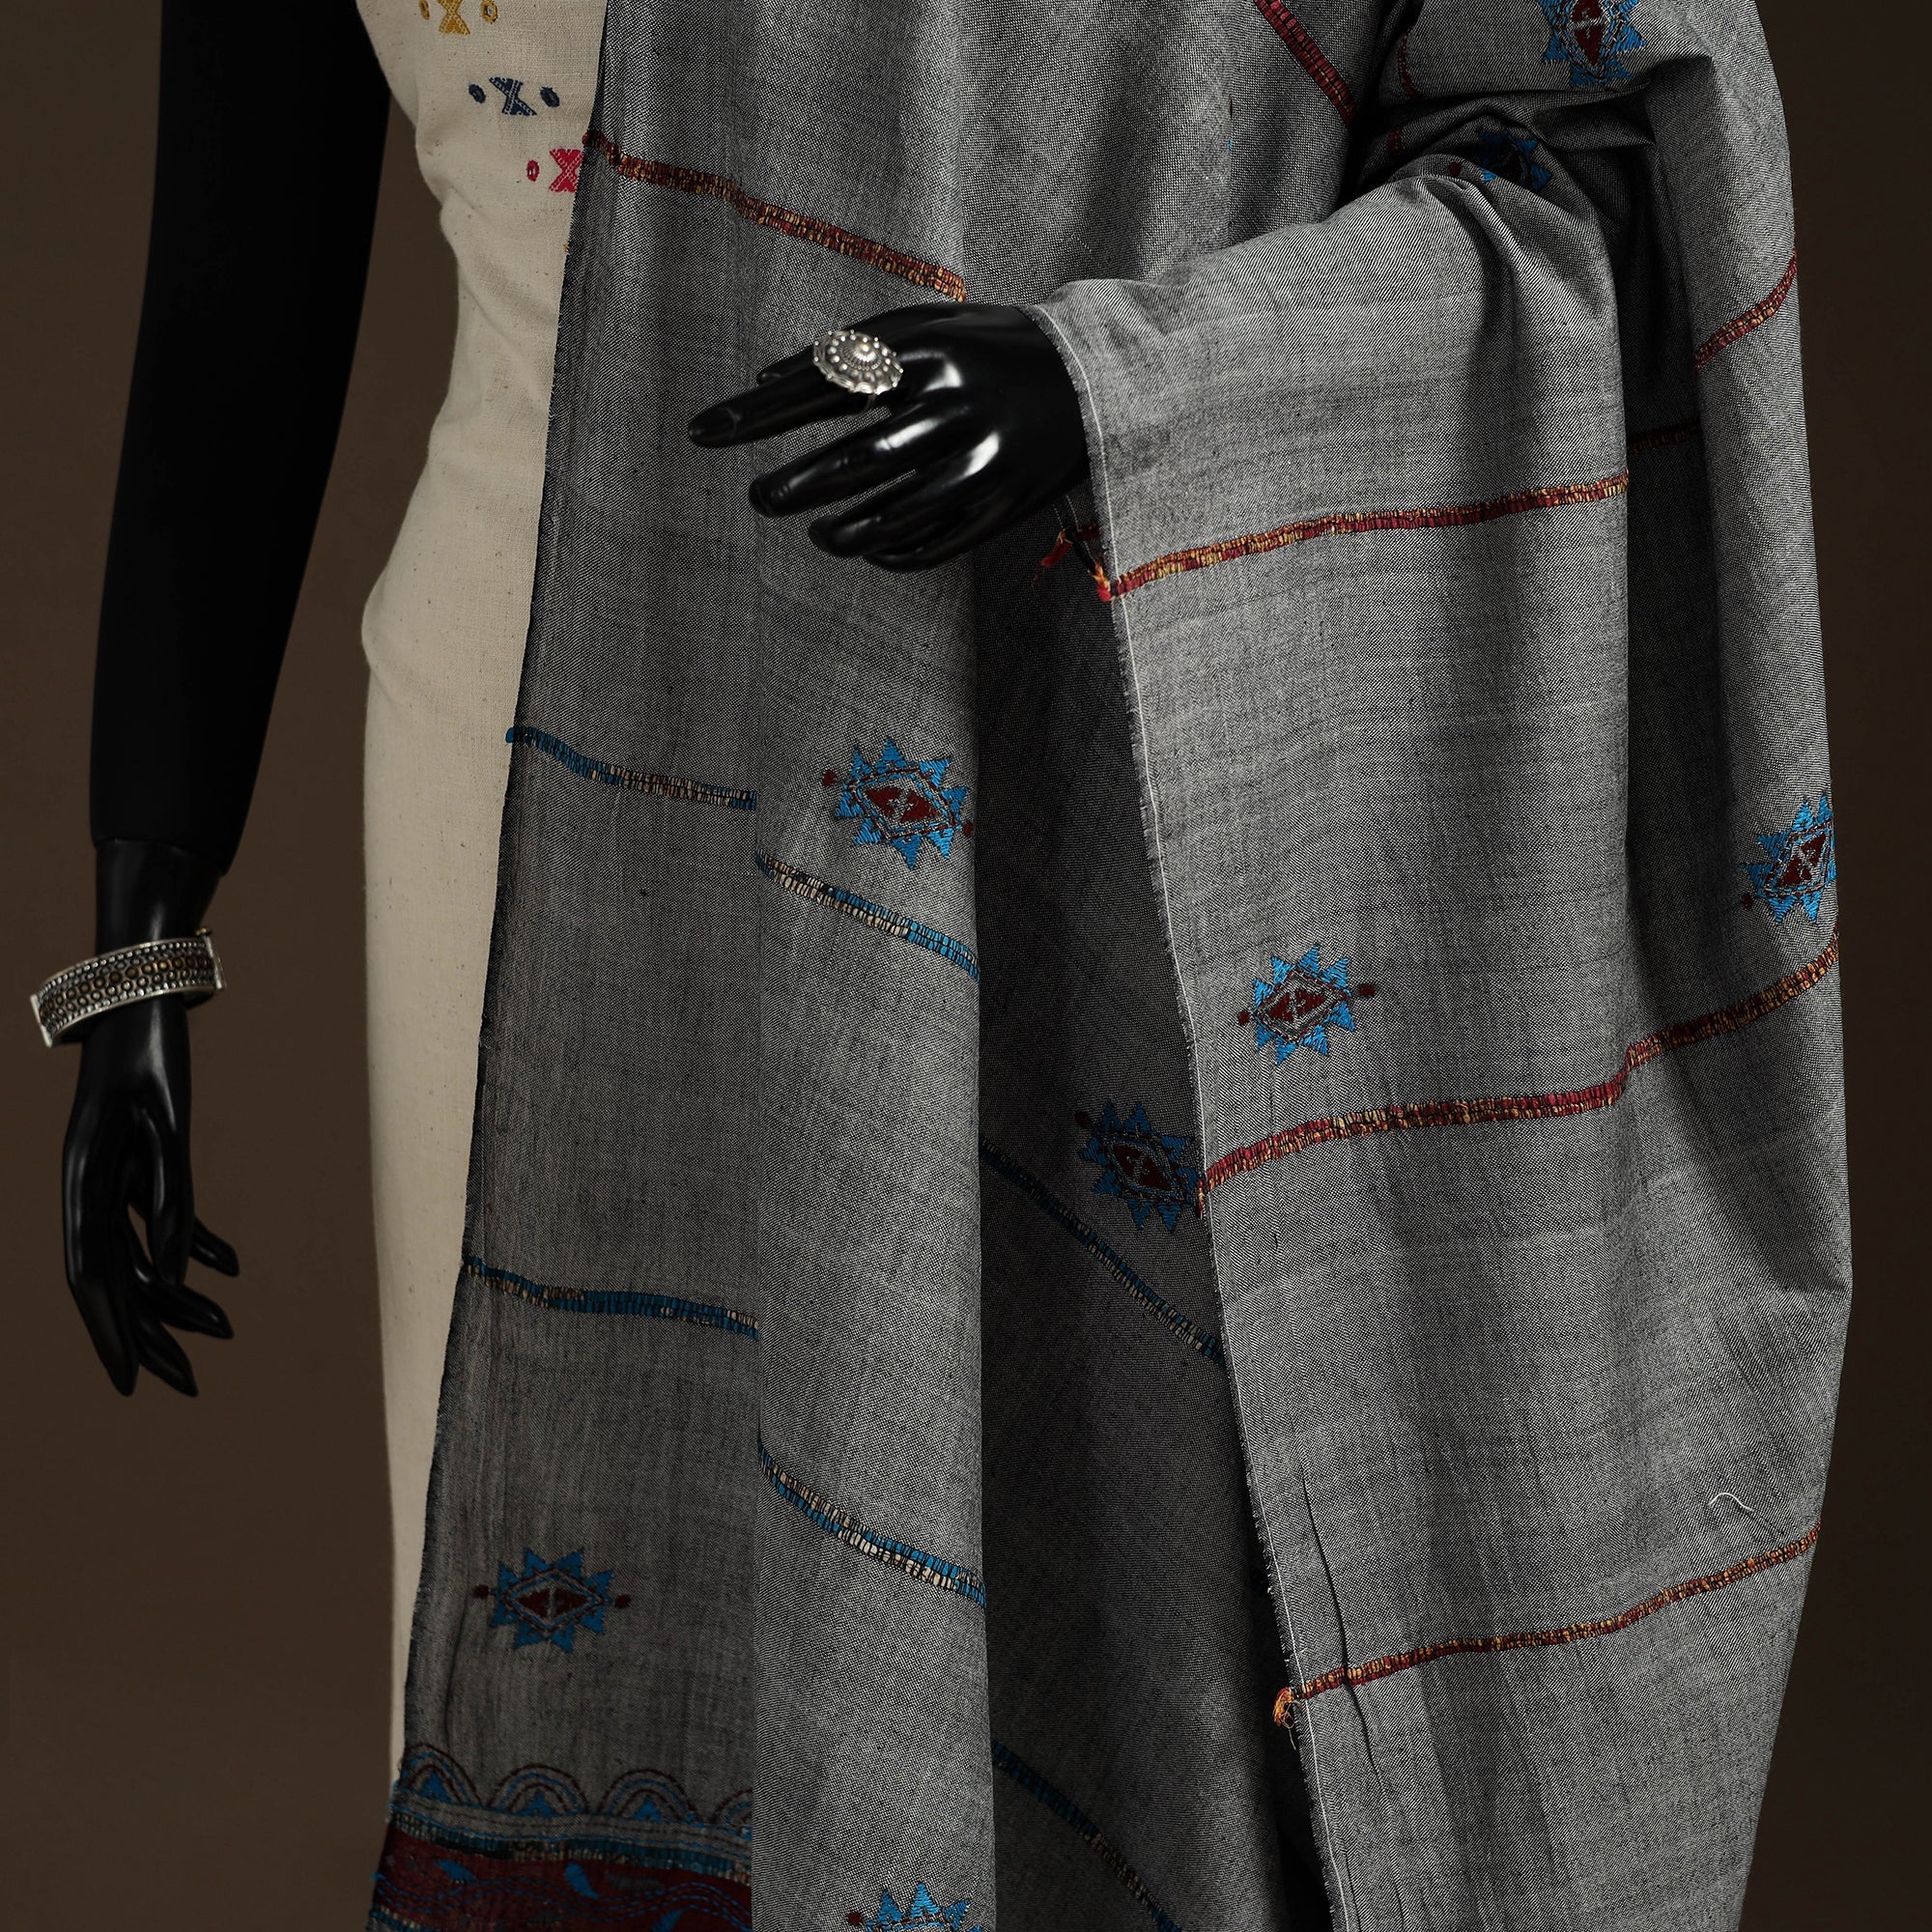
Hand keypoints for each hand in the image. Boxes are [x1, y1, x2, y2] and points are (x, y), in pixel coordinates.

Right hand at [60, 840, 236, 1395]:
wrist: (140, 991)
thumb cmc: (153, 1051)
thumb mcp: (170, 1124)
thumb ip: (171, 1194)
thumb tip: (180, 1271)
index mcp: (83, 1179)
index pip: (94, 1275)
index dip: (112, 1331)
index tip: (134, 1381)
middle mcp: (88, 1185)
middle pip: (117, 1278)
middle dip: (150, 1333)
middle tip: (187, 1385)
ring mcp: (110, 1175)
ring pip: (141, 1252)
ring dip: (180, 1293)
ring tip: (226, 1330)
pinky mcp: (134, 1159)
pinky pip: (159, 1217)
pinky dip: (194, 1241)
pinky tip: (231, 1265)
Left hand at [687, 302, 1089, 570]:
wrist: (1097, 380)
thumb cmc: (991, 347)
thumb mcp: (928, 326)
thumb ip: (850, 347)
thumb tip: (761, 380)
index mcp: (928, 354)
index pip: (820, 387)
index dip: (756, 415)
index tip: (702, 433)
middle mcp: (954, 408)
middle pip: (854, 461)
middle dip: (794, 485)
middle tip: (757, 499)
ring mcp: (981, 463)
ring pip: (890, 515)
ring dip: (838, 530)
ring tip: (811, 532)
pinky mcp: (1002, 508)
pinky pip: (931, 545)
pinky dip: (887, 552)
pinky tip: (860, 547)